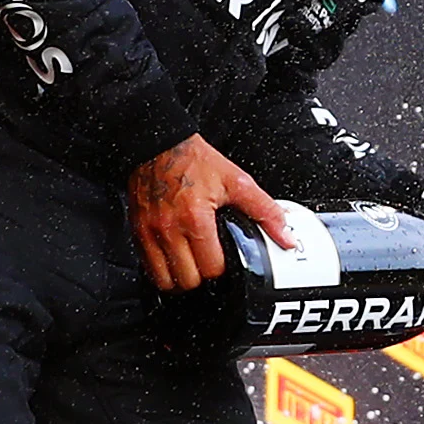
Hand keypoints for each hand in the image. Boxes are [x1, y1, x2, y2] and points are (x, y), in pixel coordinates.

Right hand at [128, 134, 288, 292]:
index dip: (223, 268)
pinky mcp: (137, 231)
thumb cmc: (194, 160)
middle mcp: (169, 229)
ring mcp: (150, 232)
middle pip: (188, 280)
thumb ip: (265, 212)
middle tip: (209, 263)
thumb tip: (286, 237)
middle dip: (203, 277)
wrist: (158, 143)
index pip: (212, 269)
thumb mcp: (237, 182)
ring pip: (165, 280)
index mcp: (196, 220)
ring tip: (192, 265)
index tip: (226, 259)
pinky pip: (147, 267)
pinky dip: (162, 270)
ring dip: (181, 278)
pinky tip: (174, 259)